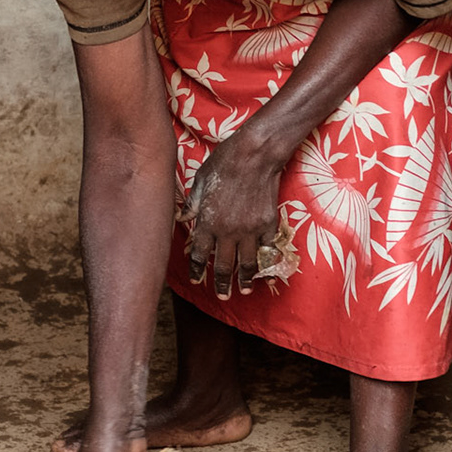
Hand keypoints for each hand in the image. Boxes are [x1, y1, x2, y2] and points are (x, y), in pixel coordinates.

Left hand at [182, 129, 284, 298]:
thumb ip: (193, 203)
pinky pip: (267, 248)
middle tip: (222, 297)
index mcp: (207, 222)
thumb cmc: (225, 162)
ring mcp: (250, 230)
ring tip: (244, 291)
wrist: (255, 154)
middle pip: (223, 265)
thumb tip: (183, 217)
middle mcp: (228, 231)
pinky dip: (267, 260)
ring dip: (245, 280)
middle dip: (221, 284)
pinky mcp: (268, 224)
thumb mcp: (201, 180)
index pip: (199, 254)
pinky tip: (267, 269)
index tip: (196, 280)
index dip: (197, 269)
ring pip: (247, 263)